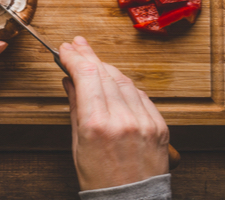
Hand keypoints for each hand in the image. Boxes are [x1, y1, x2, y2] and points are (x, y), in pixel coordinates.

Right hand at [59, 36, 168, 190]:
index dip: (74, 57)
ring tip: (93, 61)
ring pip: (123, 79)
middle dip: (88, 55)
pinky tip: (114, 81)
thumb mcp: (78, 144)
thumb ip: (75, 107)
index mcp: (97, 125)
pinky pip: (140, 94)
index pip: (86, 75)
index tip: (65, 49)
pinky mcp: (159, 126)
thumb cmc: (100, 180)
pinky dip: (125, 84)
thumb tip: (70, 81)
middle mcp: (123, 119)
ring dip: (106, 67)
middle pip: (104, 72)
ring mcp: (144, 121)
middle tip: (77, 44)